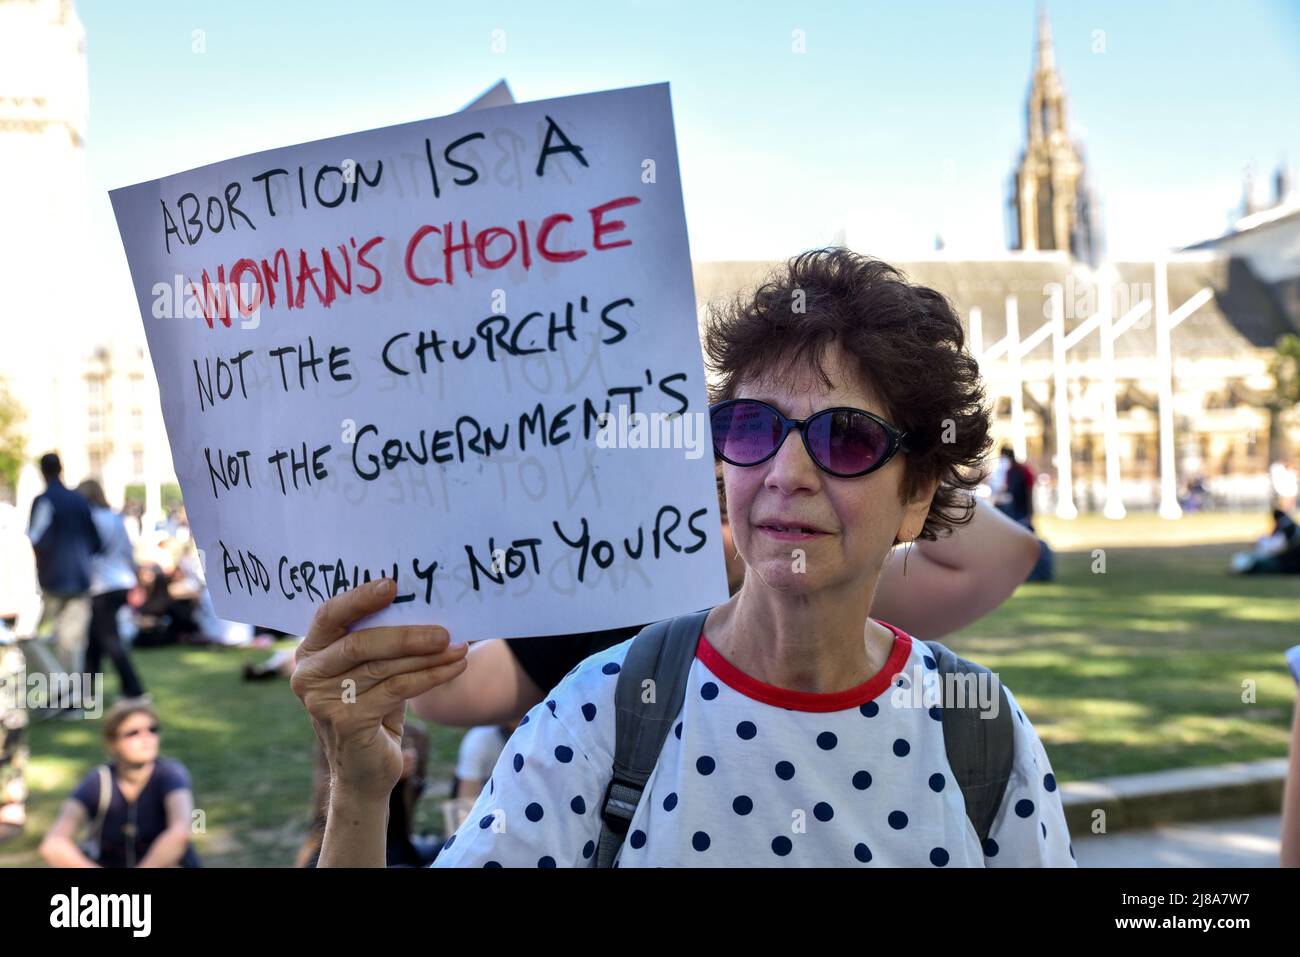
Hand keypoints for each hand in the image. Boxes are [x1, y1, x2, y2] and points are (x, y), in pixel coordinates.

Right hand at [290, 579, 468, 799]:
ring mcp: (323, 701)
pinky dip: (430, 677)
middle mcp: (308, 675)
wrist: (365, 770)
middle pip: (360, 642)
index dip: (360, 598)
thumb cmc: (372, 709)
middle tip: (445, 630)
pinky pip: (396, 690)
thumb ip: (382, 642)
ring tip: (458, 649)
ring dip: (427, 657)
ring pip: (383, 667)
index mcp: (311, 652)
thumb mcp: (371, 671)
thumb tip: (425, 606)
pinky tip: (453, 668)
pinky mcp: (347, 722)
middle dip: (407, 634)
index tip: (393, 585)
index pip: (330, 615)